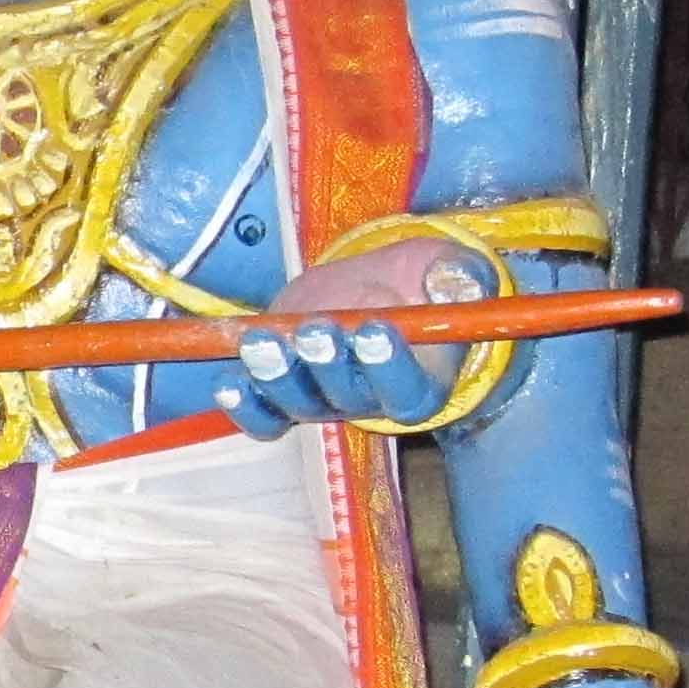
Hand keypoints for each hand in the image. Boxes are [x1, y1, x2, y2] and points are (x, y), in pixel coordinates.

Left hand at [214, 236, 484, 437]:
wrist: (370, 288)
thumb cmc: (419, 284)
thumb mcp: (449, 271)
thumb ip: (460, 277)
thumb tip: (456, 280)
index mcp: (419, 384)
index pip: (406, 388)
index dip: (389, 364)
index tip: (375, 328)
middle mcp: (368, 403)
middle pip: (347, 396)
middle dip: (327, 363)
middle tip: (315, 330)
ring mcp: (322, 402)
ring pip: (298, 403)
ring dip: (277, 376)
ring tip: (261, 341)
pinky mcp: (283, 398)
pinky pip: (263, 416)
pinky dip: (244, 406)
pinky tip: (229, 384)